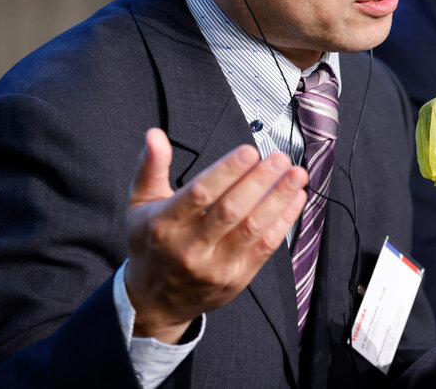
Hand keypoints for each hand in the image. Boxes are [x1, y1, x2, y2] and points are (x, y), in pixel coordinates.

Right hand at [124, 128, 308, 342]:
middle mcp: (190, 248)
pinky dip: (283, 221)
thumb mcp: (139, 204)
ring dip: (279, 199)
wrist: (154, 300)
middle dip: (260, 181)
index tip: (249, 151)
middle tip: (280, 158)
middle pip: (231, 210)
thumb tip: (155, 135)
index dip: (226, 171)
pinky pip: (265, 248)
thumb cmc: (149, 243)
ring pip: (253, 229)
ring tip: (296, 175)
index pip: (199, 194)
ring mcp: (215, 266)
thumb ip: (150, 167)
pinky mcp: (236, 278)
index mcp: (164, 225)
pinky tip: (295, 199)